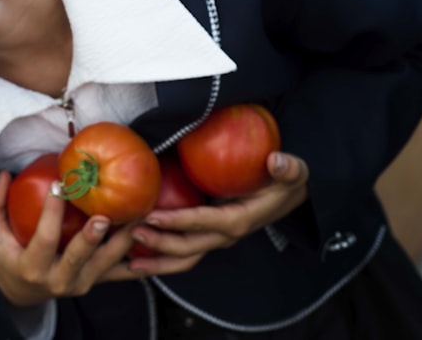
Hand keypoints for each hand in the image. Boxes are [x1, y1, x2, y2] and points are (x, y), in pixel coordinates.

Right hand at [0, 170, 140, 306]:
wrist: (23, 292)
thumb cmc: (8, 256)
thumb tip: (4, 174)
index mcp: (32, 267)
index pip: (43, 239)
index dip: (50, 214)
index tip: (57, 186)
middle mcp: (58, 280)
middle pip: (78, 258)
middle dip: (91, 238)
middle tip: (103, 215)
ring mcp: (80, 284)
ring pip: (106, 264)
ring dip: (123, 241)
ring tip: (136, 217)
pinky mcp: (96, 283)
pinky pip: (121, 272)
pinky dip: (139, 258)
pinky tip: (151, 238)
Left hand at [128, 151, 308, 274]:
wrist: (288, 197)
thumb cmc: (285, 181)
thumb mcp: (293, 172)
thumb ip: (287, 167)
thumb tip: (275, 161)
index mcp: (240, 220)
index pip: (206, 222)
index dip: (179, 221)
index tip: (152, 214)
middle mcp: (225, 235)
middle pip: (189, 248)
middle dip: (159, 243)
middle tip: (130, 230)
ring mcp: (215, 239)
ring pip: (183, 258)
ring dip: (156, 260)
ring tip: (128, 259)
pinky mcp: (207, 237)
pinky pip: (182, 251)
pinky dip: (160, 255)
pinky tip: (135, 254)